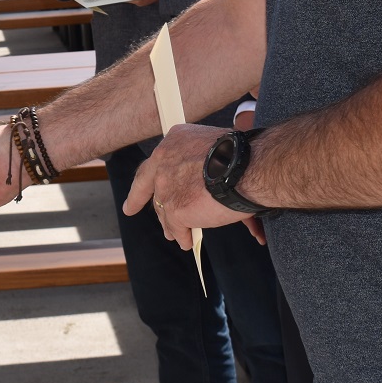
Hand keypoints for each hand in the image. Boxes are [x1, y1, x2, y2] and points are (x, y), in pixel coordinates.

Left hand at [122, 123, 245, 248]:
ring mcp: (167, 186)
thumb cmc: (241, 156)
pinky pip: (177, 228)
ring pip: (164, 210)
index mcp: (174, 141)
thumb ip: (196, 161)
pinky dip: (184, 236)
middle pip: (150, 186)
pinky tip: (186, 241)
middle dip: (138, 199)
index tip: (135, 186)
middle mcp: (164, 161)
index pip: (152, 163)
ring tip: (174, 235)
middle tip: (132, 209)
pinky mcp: (175, 209)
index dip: (143, 177)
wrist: (249, 167)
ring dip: (169, 224)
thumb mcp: (210, 146)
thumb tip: (198, 179)